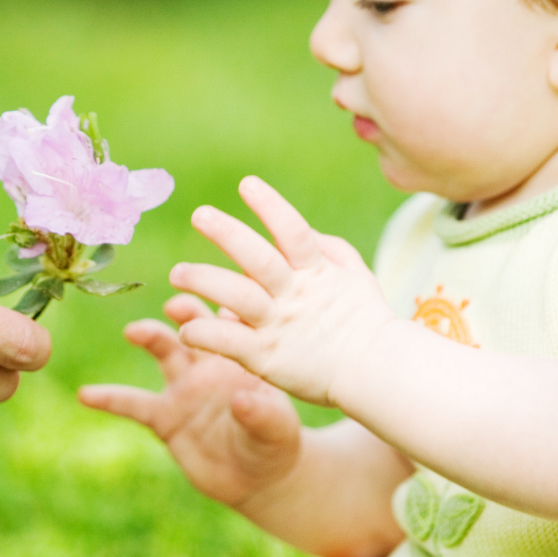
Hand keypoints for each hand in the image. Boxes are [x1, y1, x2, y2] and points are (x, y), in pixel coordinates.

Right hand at [78, 294, 303, 507]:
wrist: (257, 480)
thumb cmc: (275, 445)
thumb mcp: (277, 432)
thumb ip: (264, 415)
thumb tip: (242, 399)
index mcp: (244, 358)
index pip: (236, 323)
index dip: (228, 307)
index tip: (222, 300)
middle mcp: (211, 364)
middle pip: (195, 325)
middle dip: (186, 310)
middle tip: (176, 305)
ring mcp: (184, 387)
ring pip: (164, 351)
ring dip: (150, 336)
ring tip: (134, 332)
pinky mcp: (164, 416)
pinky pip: (133, 404)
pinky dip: (109, 398)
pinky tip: (86, 394)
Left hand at [167, 177, 395, 406]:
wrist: (380, 372)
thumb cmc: (366, 322)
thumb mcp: (355, 276)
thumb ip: (329, 248)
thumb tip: (304, 230)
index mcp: (317, 272)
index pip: (293, 232)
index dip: (271, 207)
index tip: (247, 183)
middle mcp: (295, 294)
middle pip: (259, 259)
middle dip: (229, 234)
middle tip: (200, 214)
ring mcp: (280, 325)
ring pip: (238, 297)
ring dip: (205, 281)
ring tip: (177, 274)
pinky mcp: (267, 358)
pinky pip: (231, 342)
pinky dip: (207, 334)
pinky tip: (185, 329)